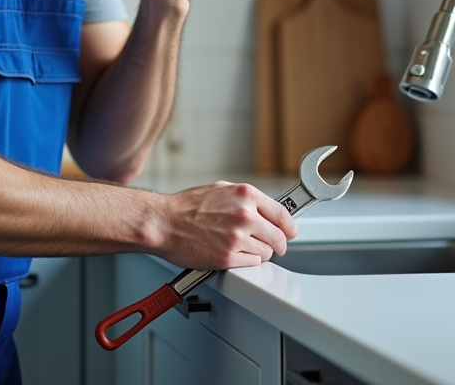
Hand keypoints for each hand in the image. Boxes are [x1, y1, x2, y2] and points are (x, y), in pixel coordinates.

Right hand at [156, 181, 297, 269]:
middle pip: (279, 237)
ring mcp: (237, 237)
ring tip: (244, 247)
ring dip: (260, 252)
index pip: (283, 214)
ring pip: (267, 252)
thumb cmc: (186, 207)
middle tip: (273, 245)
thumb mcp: (221, 190)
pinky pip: (252, 263)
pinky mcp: (227, 257)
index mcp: (245, 195)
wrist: (164, 222)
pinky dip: (247, 261)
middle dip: (278, 243)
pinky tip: (235, 254)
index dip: (290, 226)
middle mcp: (244, 215)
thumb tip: (265, 208)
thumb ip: (246, 199)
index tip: (291, 231)